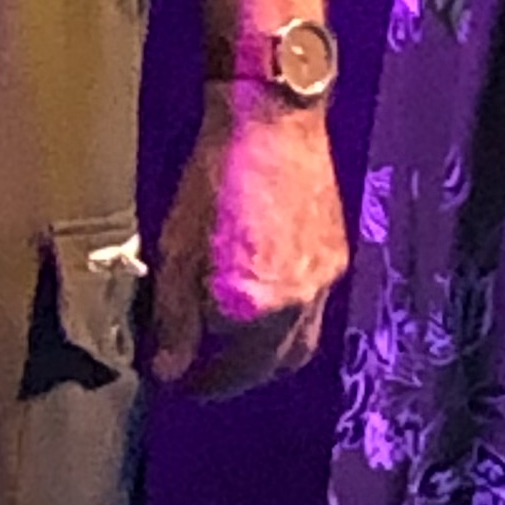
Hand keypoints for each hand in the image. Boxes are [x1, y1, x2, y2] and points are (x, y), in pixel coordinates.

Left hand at [148, 97, 346, 399]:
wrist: (271, 120)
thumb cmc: (215, 178)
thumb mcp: (176, 252)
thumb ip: (174, 320)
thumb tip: (168, 370)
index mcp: (256, 309)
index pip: (230, 373)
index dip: (201, 383)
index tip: (176, 380)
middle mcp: (299, 306)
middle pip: (272, 368)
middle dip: (239, 378)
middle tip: (205, 372)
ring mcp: (324, 282)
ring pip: (300, 342)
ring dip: (267, 355)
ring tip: (231, 342)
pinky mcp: (337, 256)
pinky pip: (314, 309)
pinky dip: (287, 320)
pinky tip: (262, 300)